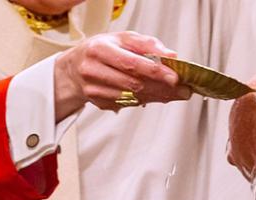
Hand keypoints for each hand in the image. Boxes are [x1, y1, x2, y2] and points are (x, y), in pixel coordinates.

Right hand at [54, 31, 191, 120]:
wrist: (74, 69)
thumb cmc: (101, 51)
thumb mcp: (122, 39)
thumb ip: (147, 45)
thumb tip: (170, 55)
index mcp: (100, 49)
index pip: (131, 62)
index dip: (155, 70)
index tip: (174, 76)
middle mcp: (93, 70)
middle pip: (134, 83)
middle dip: (162, 87)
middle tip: (181, 89)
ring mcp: (94, 89)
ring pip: (133, 96)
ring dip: (157, 96)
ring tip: (172, 92)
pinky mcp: (99, 102)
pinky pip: (129, 104)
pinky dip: (146, 100)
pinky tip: (154, 95)